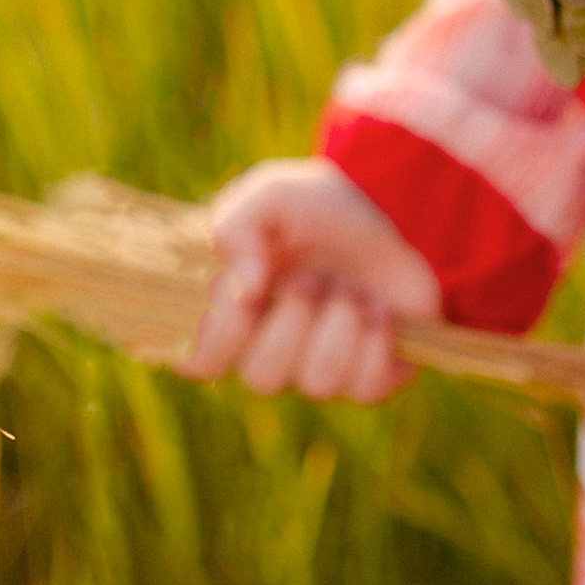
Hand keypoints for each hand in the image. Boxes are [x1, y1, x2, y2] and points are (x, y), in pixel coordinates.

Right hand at [188, 159, 440, 404]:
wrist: (384, 207)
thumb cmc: (313, 206)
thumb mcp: (267, 197)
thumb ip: (237, 231)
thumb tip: (245, 290)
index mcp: (233, 313)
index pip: (200, 361)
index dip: (220, 336)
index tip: (246, 294)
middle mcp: (271, 348)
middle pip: (262, 378)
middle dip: (292, 320)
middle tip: (311, 276)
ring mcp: (319, 365)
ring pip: (317, 383)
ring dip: (339, 324)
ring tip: (350, 287)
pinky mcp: (368, 375)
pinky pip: (365, 386)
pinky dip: (376, 341)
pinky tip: (380, 310)